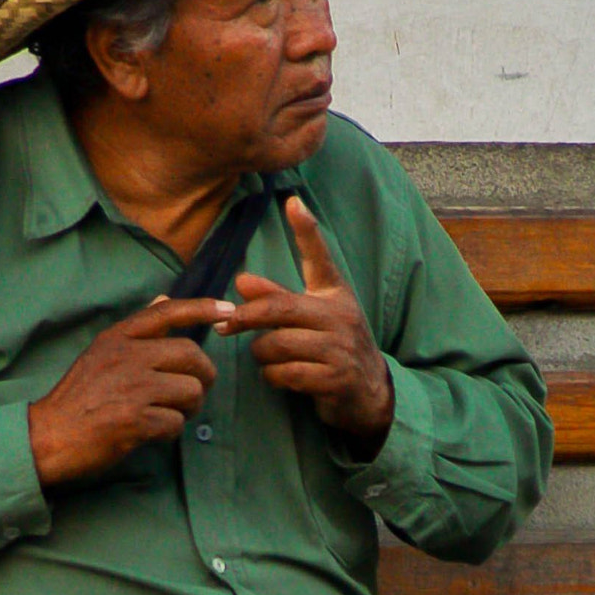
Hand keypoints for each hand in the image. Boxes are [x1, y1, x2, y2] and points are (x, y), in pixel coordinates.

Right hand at [28, 296, 231, 487]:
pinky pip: (176, 422)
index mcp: (118, 338)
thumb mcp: (100, 353)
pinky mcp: (136, 420)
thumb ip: (135, 330)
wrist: (48, 436)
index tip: (228, 310)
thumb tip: (164, 299)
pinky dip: (171, 430)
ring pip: (190, 390)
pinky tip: (154, 432)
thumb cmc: (77, 398)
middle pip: (191, 355)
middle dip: (203, 375)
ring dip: (188, 407)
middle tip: (195, 390)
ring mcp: (132, 388)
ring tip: (170, 413)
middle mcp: (127, 356)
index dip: (201, 308)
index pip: (167, 313)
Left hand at [215, 194, 393, 455]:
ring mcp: (340, 348)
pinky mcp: (336, 378)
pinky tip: (278, 376)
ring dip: (262, 354)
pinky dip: (273, 376)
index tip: (293, 202)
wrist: (368, 392)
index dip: (307, 231)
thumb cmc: (332, 347)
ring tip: (267, 358)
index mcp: (334, 294)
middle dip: (246, 317)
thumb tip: (241, 281)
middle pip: (279, 308)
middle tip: (225, 325)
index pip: (319, 258)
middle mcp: (341, 316)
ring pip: (277, 344)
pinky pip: (286, 373)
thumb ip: (277, 299)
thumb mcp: (311, 318)